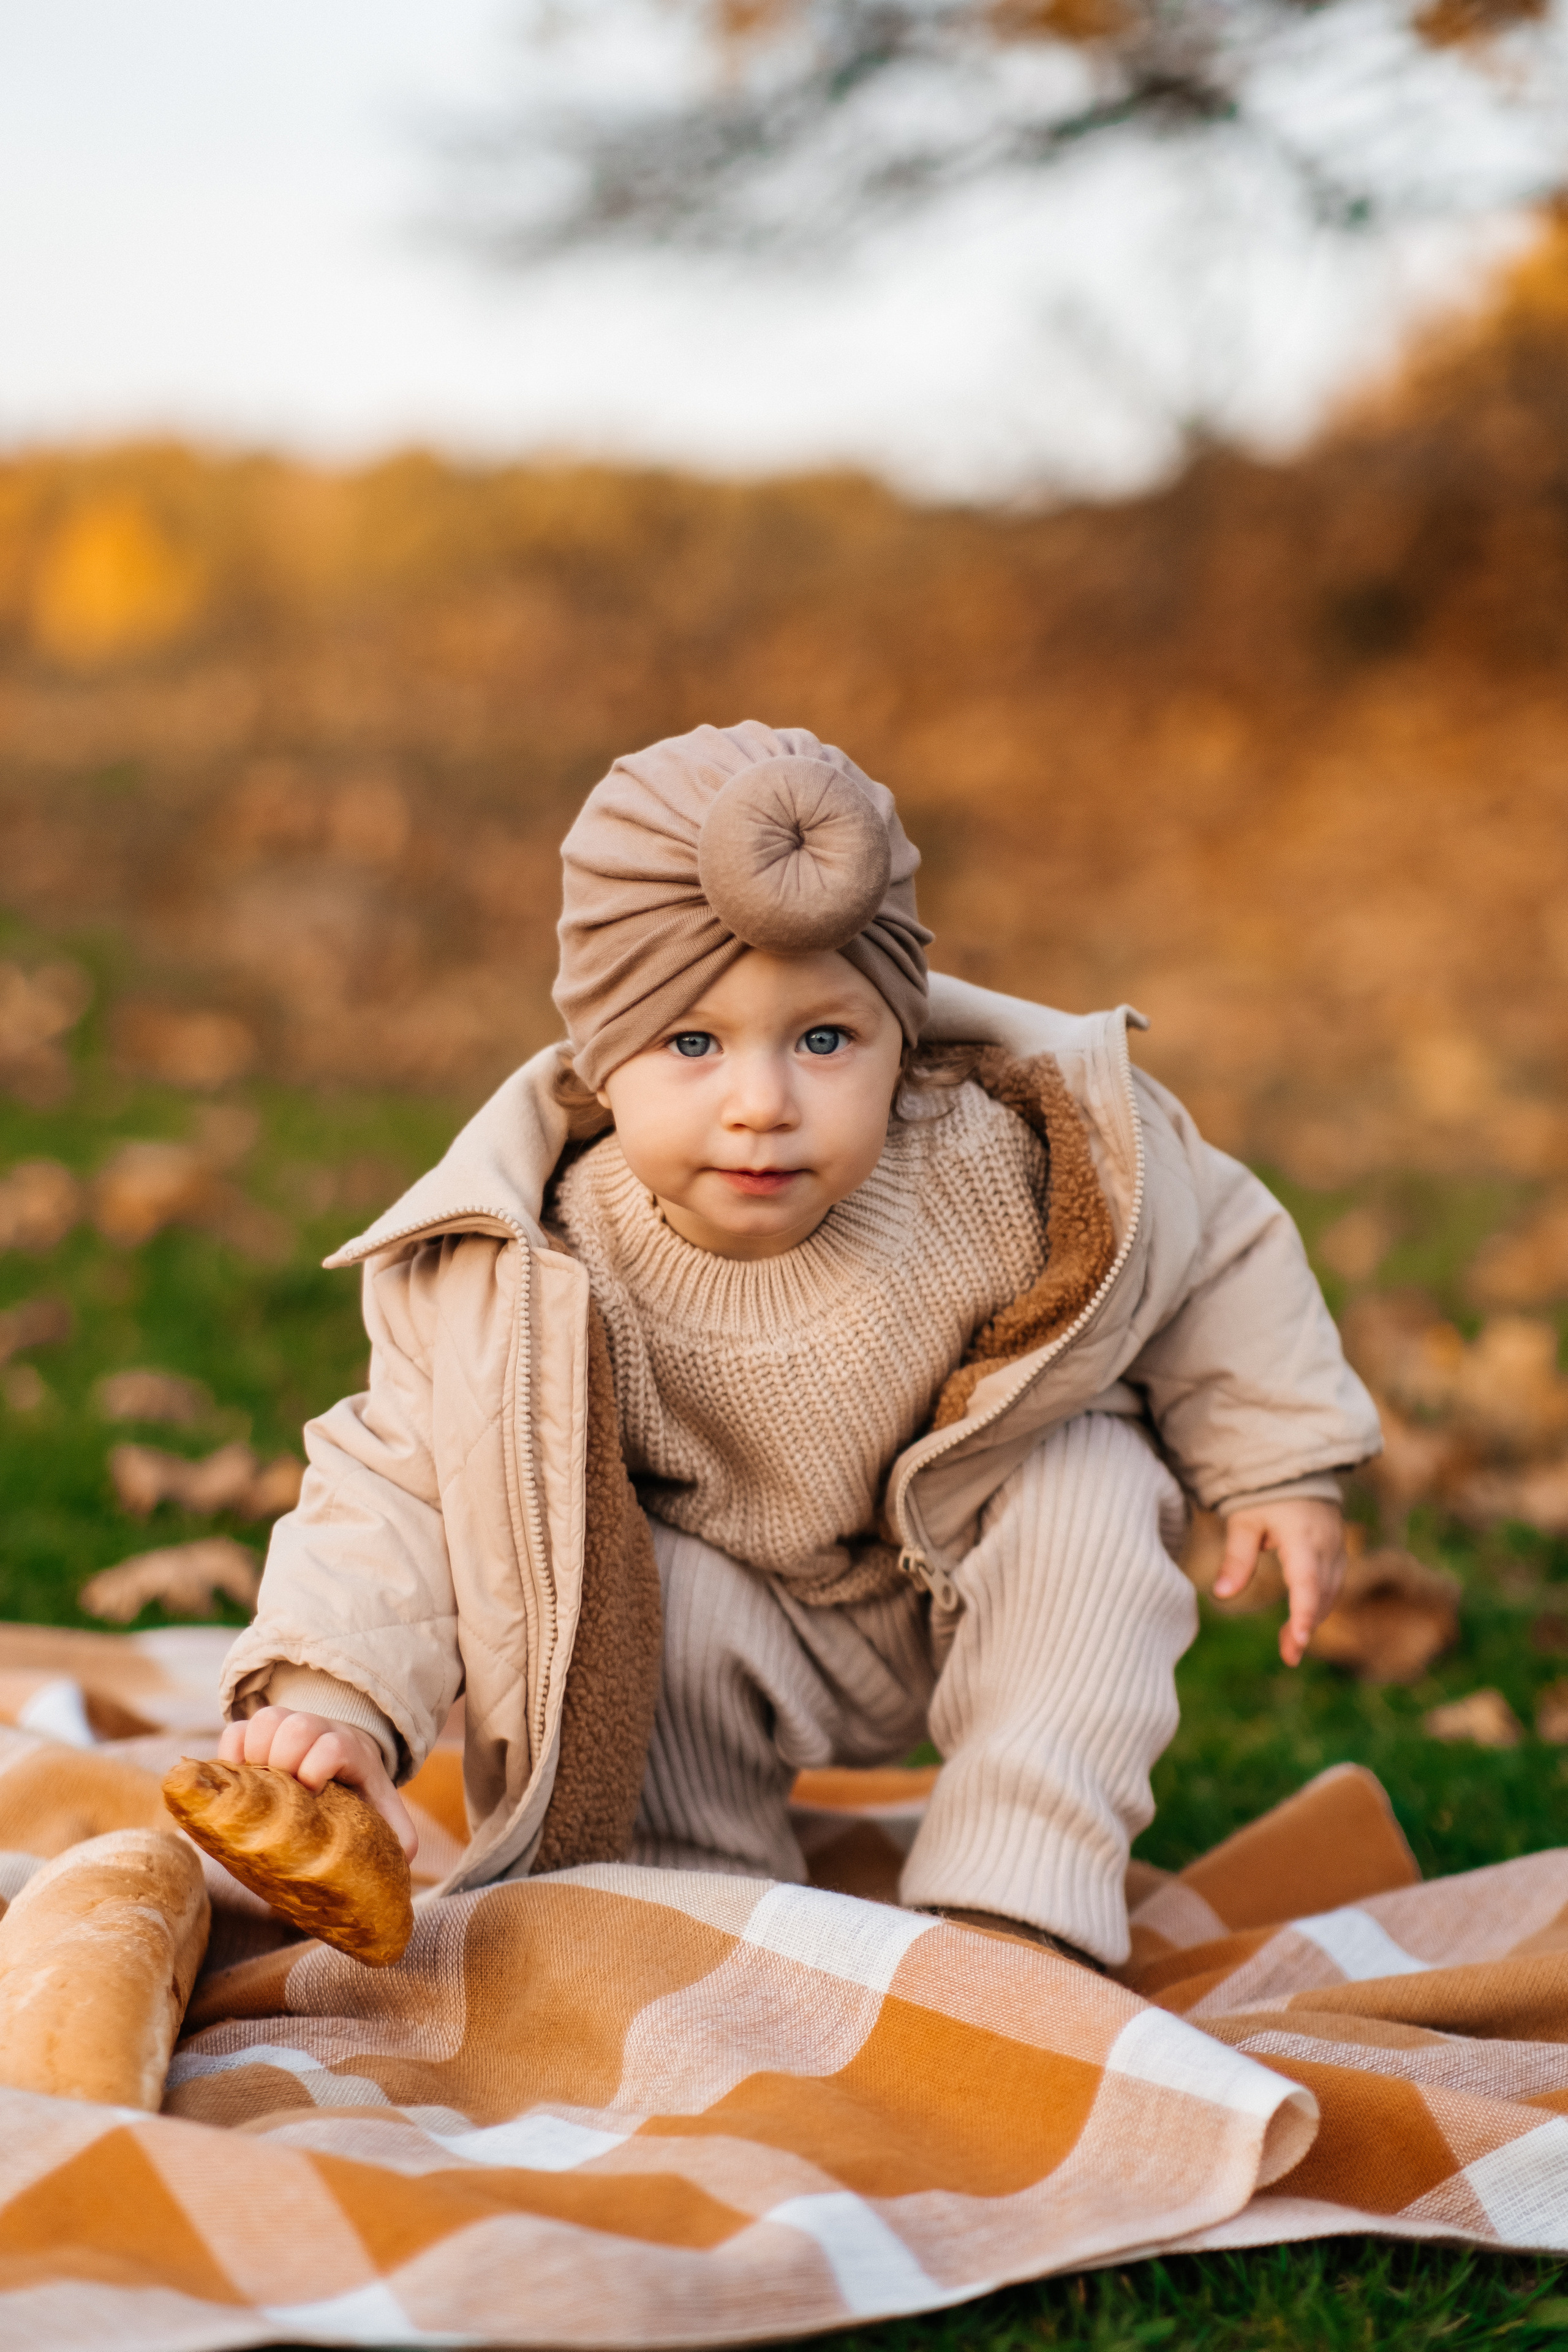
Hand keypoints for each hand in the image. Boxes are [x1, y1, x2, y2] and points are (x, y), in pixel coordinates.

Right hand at [218, 1708, 417, 1860]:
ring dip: (256, 1754)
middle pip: (297, 1727)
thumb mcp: (381, 1808)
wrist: (341, 1759)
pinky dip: (231, 1752)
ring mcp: (287, 1725)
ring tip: (259, 1788)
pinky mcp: (259, 1732)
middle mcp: (319, 1730)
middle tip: (282, 1794)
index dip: (319, 1767)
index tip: (313, 1794)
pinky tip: (239, 1780)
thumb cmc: (358, 1791)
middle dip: (285, 1761)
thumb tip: (405, 1858)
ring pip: (266, 1719)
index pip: (334, 1745)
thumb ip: (397, 1833)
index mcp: (351, 1751)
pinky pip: (237, 1729)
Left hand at [1212, 1499, 1347, 1668]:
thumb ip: (1236, 1557)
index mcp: (1303, 1538)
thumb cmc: (1265, 1494)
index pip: (1307, 1582)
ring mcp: (1337, 1549)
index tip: (1299, 1641)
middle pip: (1321, 1595)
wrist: (1295, 1470)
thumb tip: (1220, 1595)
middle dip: (1306, 1626)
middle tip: (1288, 1656)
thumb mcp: (1244, 1521)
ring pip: (1330, 1593)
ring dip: (1312, 1619)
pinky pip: (1333, 1585)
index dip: (1303, 1613)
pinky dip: (1318, 1605)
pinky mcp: (1337, 1552)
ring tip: (1289, 1647)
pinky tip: (1300, 1623)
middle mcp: (1327, 1546)